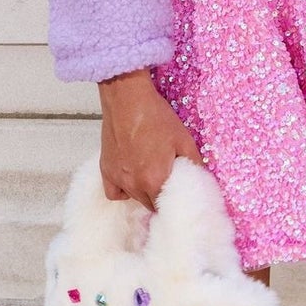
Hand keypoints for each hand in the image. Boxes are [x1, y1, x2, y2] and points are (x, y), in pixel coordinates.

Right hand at [97, 67, 202, 209]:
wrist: (127, 99)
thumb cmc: (155, 117)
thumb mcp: (184, 139)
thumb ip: (194, 164)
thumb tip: (200, 178)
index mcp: (155, 180)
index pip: (166, 206)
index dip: (173, 202)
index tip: (178, 195)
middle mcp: (134, 185)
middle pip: (150, 205)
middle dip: (159, 198)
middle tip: (166, 182)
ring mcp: (118, 178)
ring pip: (133, 198)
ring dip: (143, 193)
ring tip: (150, 176)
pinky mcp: (105, 170)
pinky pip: (114, 192)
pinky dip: (122, 190)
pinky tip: (130, 179)